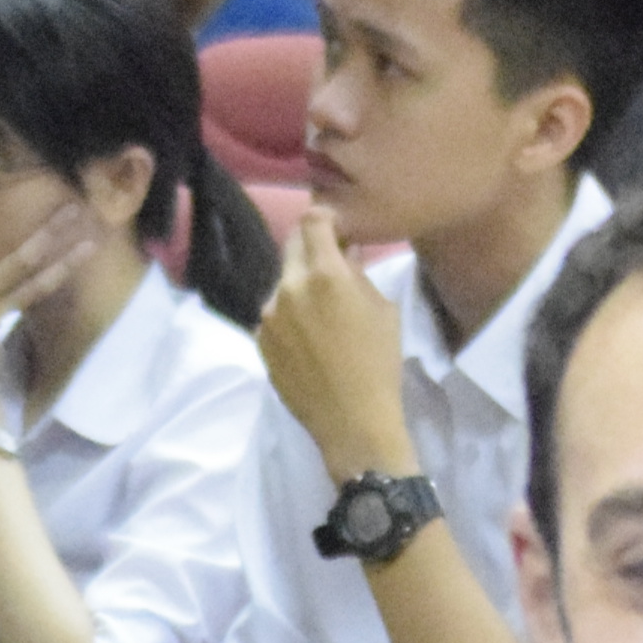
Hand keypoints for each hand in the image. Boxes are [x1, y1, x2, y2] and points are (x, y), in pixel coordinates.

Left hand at [258, 208, 414, 485]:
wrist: (352, 423)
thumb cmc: (378, 364)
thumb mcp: (383, 309)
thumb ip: (358, 274)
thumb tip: (345, 254)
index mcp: (324, 273)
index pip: (313, 220)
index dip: (326, 220)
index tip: (338, 231)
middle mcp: (288, 287)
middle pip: (292, 245)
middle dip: (311, 248)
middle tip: (331, 265)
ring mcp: (268, 315)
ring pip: (283, 282)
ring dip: (300, 284)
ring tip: (321, 311)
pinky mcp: (260, 340)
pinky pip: (274, 313)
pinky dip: (289, 315)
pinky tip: (309, 339)